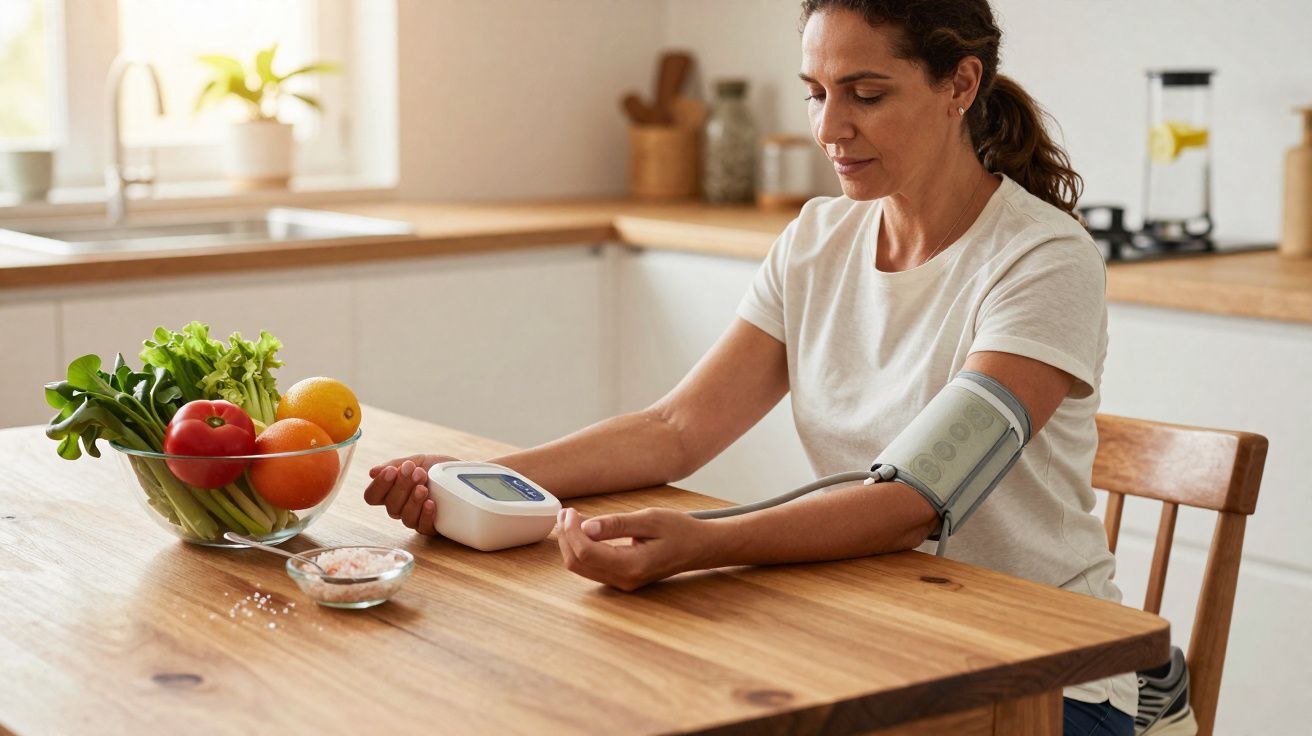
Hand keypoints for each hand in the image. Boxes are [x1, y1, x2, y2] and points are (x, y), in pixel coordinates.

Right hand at [362, 454, 459, 534]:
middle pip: (390, 506)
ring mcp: (415, 518)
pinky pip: (423, 527)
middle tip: (417, 472)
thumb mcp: (417, 460)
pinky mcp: (431, 527)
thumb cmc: (436, 467)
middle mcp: (399, 508)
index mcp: (390, 492)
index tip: (392, 471)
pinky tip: (431, 503)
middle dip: (403, 487)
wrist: (462, 472)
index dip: (379, 486)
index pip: (372, 497)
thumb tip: (372, 472)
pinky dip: (426, 515)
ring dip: (414, 501)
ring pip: (405, 518)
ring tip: (424, 487)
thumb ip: (395, 465)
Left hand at [556, 507, 717, 590]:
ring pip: (581, 567)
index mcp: (632, 565)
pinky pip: (591, 567)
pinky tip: (584, 530)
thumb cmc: (680, 531)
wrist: (699, 548)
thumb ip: (616, 524)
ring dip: (571, 543)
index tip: (570, 511)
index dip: (572, 531)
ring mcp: (622, 582)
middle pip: (578, 563)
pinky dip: (581, 548)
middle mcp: (624, 580)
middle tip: (566, 512)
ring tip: (572, 519)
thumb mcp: (650, 519)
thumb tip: (586, 526)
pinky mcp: (621, 578)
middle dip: (566, 537)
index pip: (587, 552)